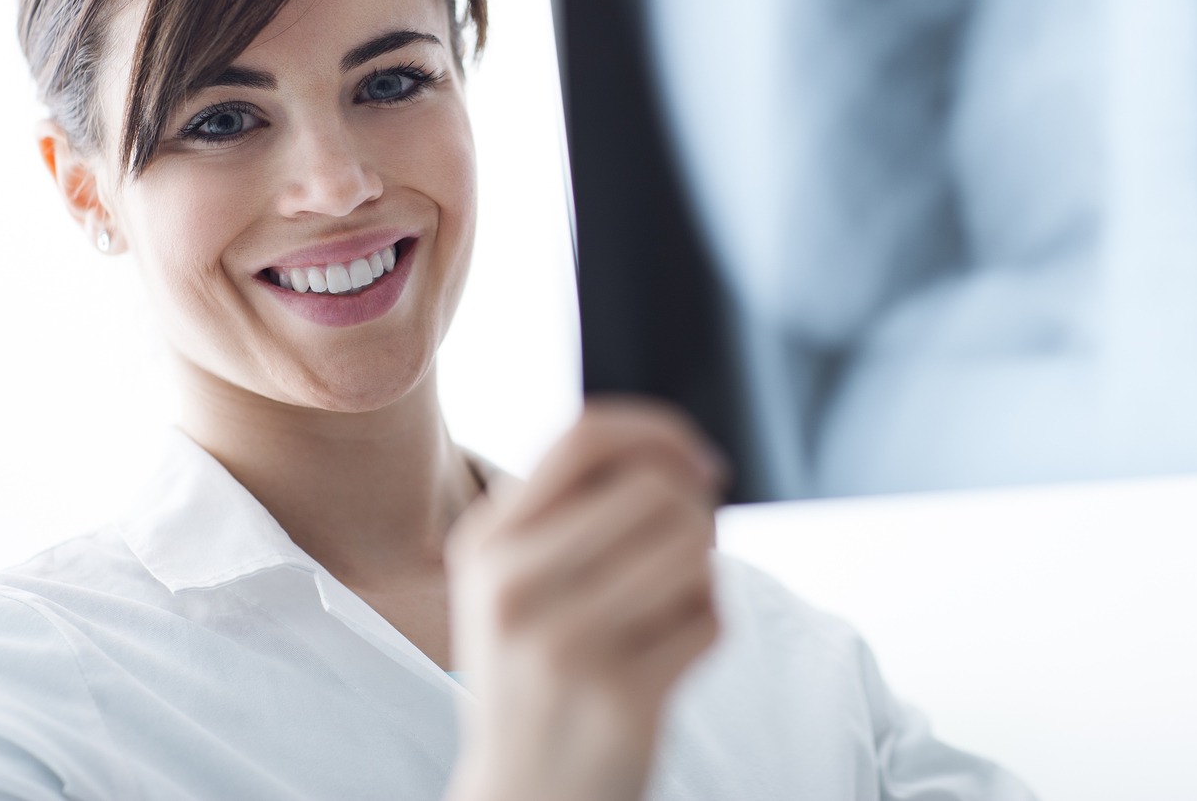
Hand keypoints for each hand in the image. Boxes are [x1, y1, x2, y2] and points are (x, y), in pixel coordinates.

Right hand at [443, 397, 724, 800]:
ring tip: (671, 602)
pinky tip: (667, 655)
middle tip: (687, 549)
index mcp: (487, 542)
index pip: (586, 435)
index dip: (661, 432)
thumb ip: (574, 508)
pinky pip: (709, 619)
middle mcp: (514, 587)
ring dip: (702, 571)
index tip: (696, 461)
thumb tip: (679, 453)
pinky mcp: (620, 698)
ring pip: (693, 549)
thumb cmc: (539, 669)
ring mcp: (564, 645)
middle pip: (657, 489)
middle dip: (696, 509)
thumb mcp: (518, 579)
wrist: (525, 796)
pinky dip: (705, 628)